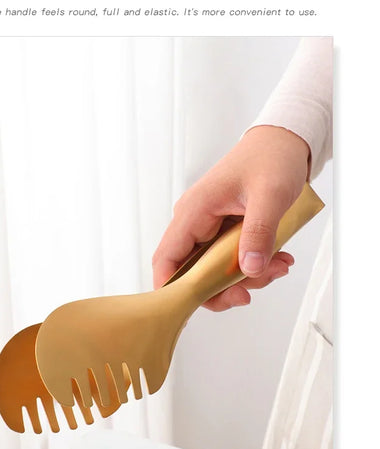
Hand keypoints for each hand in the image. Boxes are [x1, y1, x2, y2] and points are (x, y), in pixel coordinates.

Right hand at [152, 125, 309, 310]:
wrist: (283, 141)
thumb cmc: (271, 158)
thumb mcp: (270, 195)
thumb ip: (259, 233)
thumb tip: (249, 269)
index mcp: (194, 211)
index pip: (167, 258)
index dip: (171, 288)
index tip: (191, 307)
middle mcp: (195, 222)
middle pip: (192, 273)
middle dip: (223, 287)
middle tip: (251, 289)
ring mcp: (210, 227)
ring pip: (215, 270)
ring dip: (246, 276)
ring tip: (278, 264)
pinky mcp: (225, 231)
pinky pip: (231, 259)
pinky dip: (253, 264)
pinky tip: (277, 257)